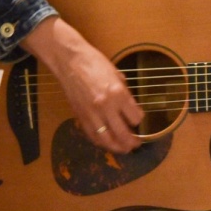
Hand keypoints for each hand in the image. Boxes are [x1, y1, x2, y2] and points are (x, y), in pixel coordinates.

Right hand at [21, 17, 143, 153]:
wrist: (70, 62)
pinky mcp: (79, 117)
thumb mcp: (118, 76)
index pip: (135, 118)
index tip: (139, 120)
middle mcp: (105, 107)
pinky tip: (107, 143)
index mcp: (118, 94)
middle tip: (137, 145)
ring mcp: (91, 114)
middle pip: (122, 133)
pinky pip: (92, 135)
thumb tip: (130, 108)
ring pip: (106, 139)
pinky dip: (101, 142)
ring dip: (117, 147)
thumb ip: (125, 94)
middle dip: (132, 142)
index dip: (139, 120)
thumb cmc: (96, 64)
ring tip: (124, 149)